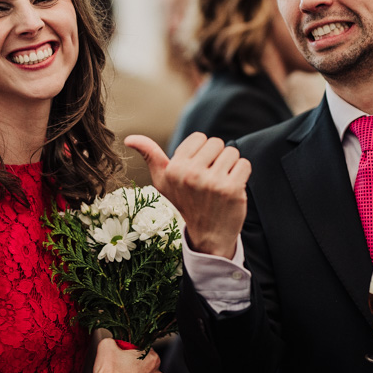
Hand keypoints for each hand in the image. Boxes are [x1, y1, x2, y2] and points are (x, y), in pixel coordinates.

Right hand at [91, 338, 162, 372]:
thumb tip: (114, 343)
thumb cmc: (107, 371)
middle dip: (136, 370)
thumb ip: (114, 341)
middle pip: (146, 369)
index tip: (123, 357)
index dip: (133, 353)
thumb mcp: (107, 345)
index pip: (145, 352)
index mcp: (153, 360)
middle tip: (120, 371)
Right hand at [124, 133, 250, 258]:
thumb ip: (150, 155)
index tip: (197, 170)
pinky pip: (244, 164)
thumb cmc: (185, 202)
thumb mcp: (163, 181)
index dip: (201, 153)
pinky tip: (232, 188)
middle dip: (216, 158)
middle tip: (210, 179)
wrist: (208, 235)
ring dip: (230, 166)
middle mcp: (190, 174)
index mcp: (174, 169)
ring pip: (232, 152)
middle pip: (217, 143)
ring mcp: (212, 182)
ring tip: (220, 183)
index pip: (199, 138)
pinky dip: (242, 173)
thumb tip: (128, 138)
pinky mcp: (232, 189)